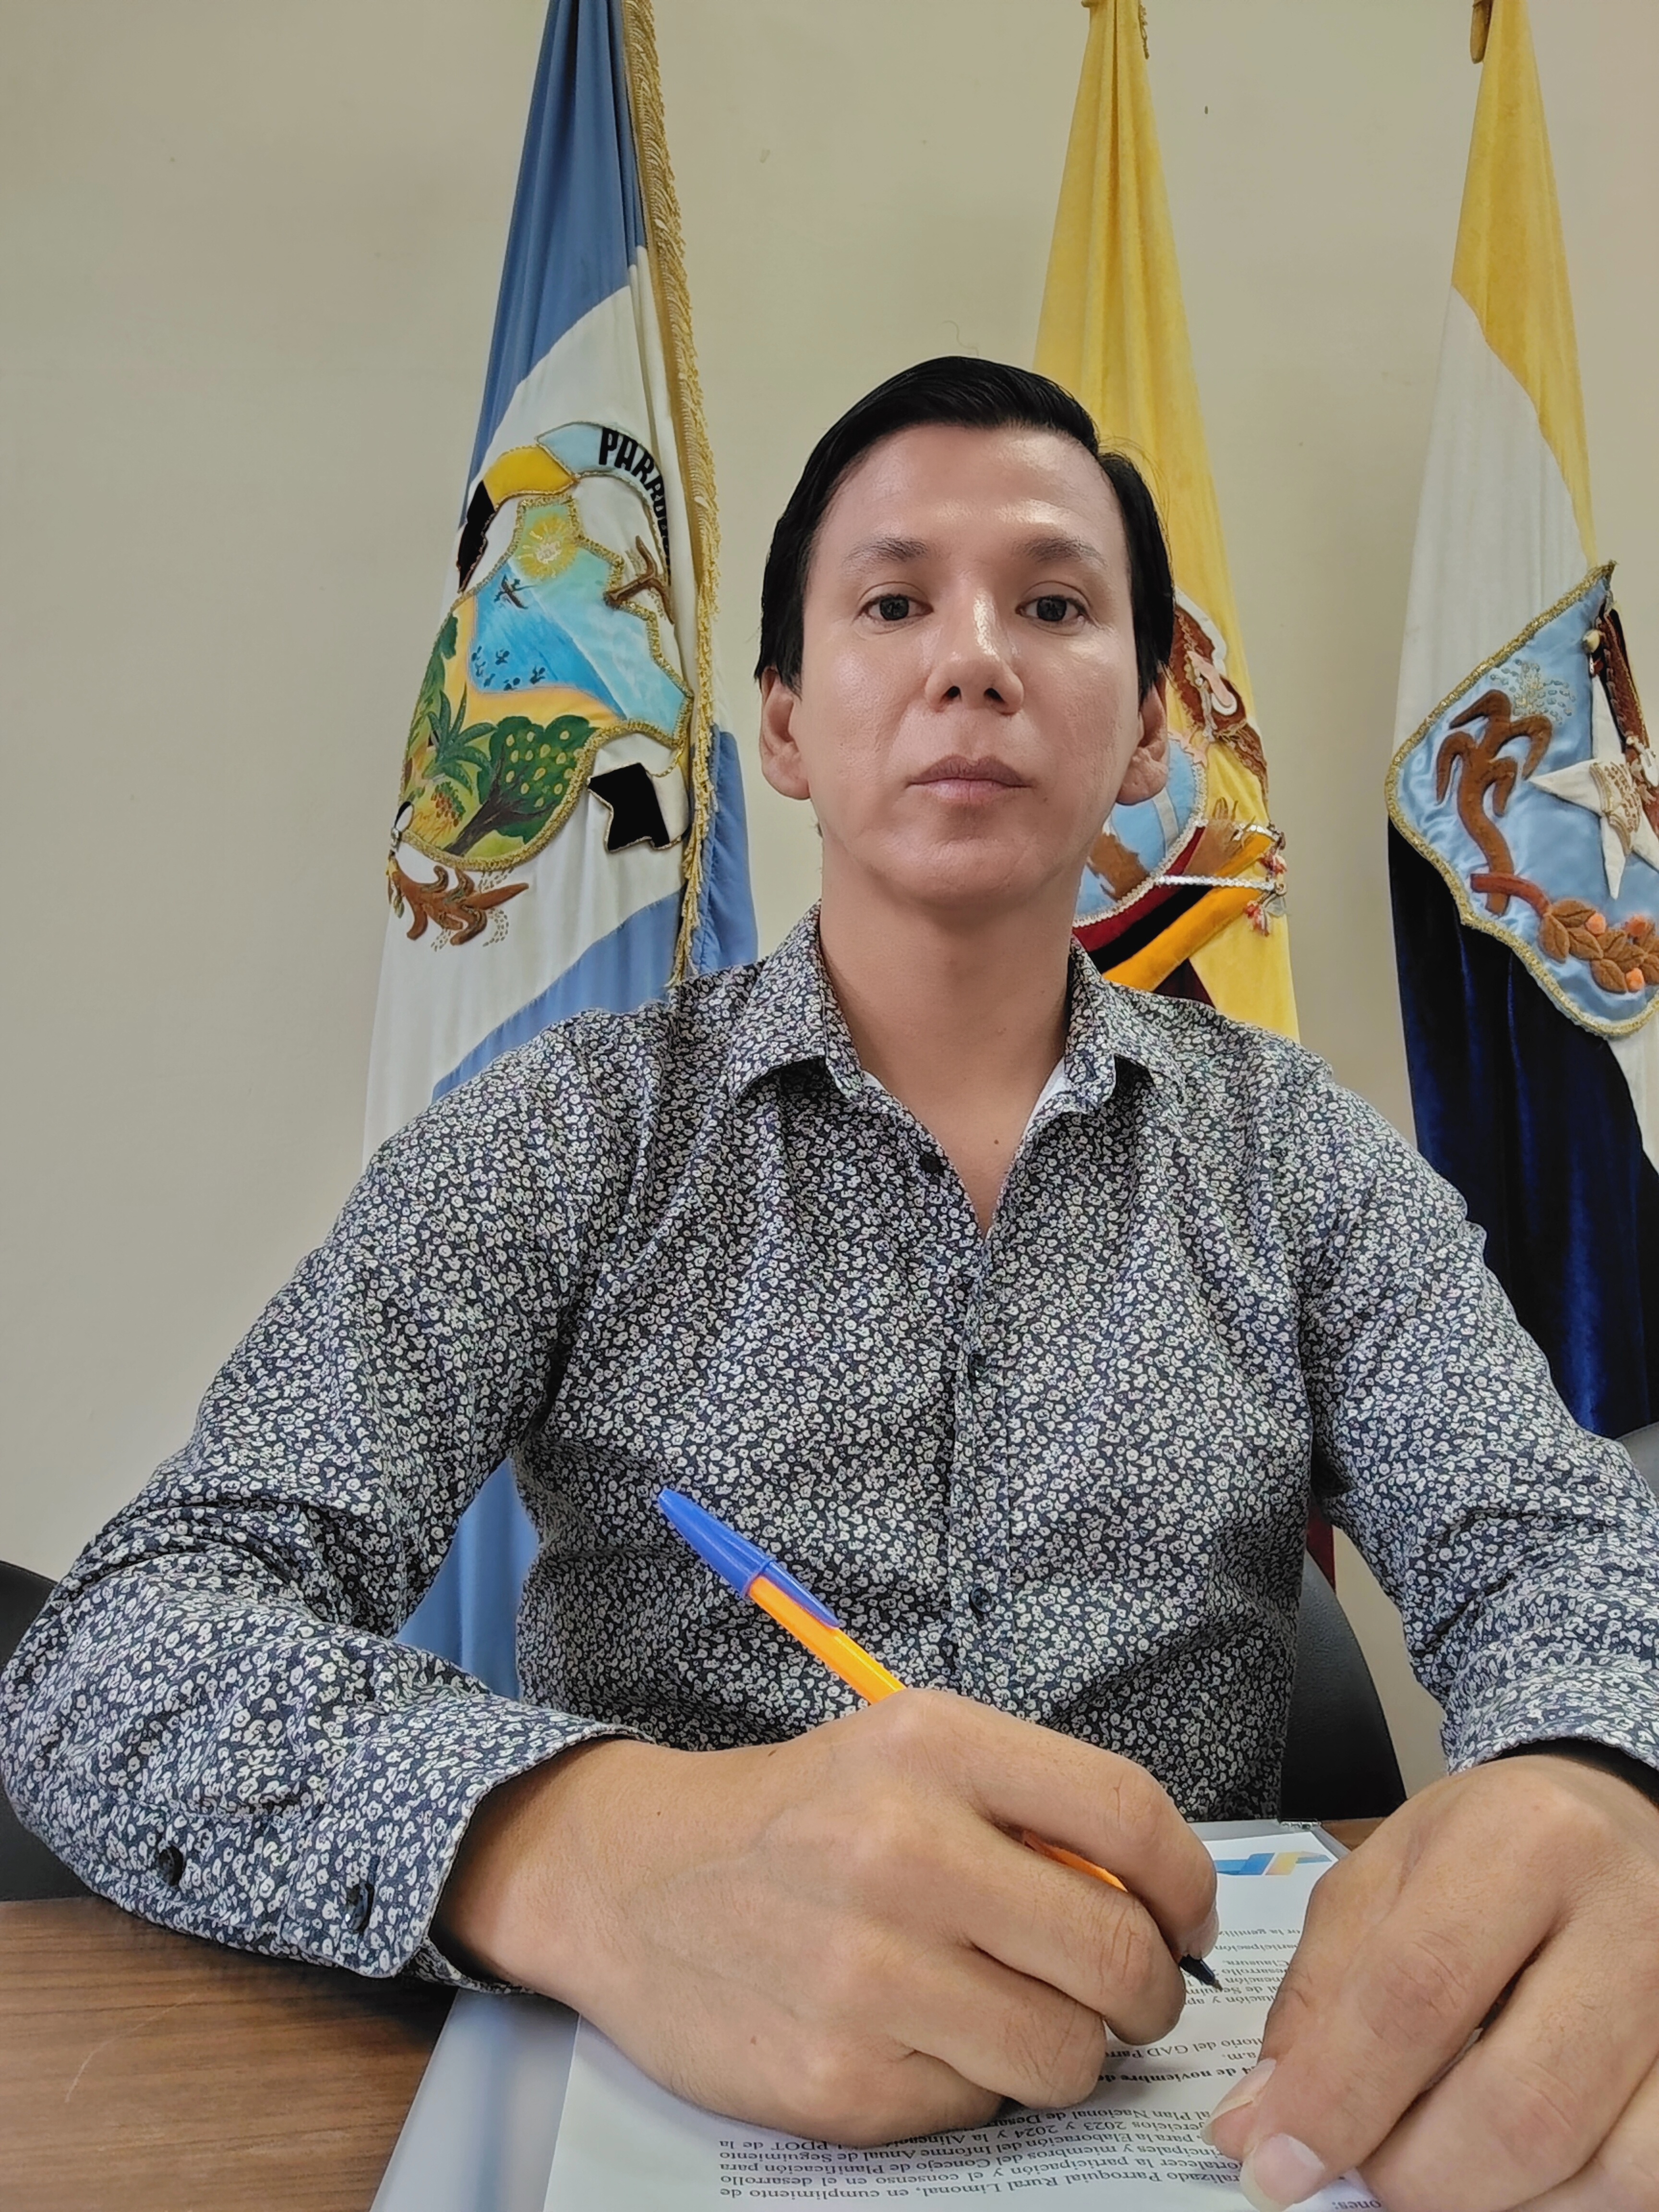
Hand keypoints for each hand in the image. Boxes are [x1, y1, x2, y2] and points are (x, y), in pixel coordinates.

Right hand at [436, 1688, 1216, 2144]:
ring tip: (1017, 2016)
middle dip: (1149, 1992)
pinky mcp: (839, 2079)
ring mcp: (867, 1973)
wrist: (631, 1881)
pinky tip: (921, 2037)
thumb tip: (1158, 1903)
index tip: (1188, 1918)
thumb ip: (1031, 1807)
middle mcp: (900, 1849)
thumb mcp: (908, 1754)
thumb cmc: (795, 1818)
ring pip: (1067, 2055)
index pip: (1130, 1816)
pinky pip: (979, 2108)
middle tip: (1127, 1995)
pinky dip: (973, 2085)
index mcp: (931, 1746)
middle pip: (1117, 1955)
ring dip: (1069, 2050)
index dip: (1188, 1885)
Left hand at [1205, 1754, 1658, 2209]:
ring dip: (1495, 2201)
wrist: (1617, 1821)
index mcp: (1525, 1840)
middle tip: (1360, 2178)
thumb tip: (1264, 2122)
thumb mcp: (1386, 1876)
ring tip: (1434, 2170)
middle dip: (1417, 2174)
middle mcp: (1630, 1917)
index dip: (1339, 2097)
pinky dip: (1570, 2204)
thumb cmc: (1494, 1850)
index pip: (1419, 1992)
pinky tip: (1516, 2175)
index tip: (1274, 2163)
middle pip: (1519, 2101)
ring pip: (1605, 2170)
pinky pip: (1651, 2184)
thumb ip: (1319, 1993)